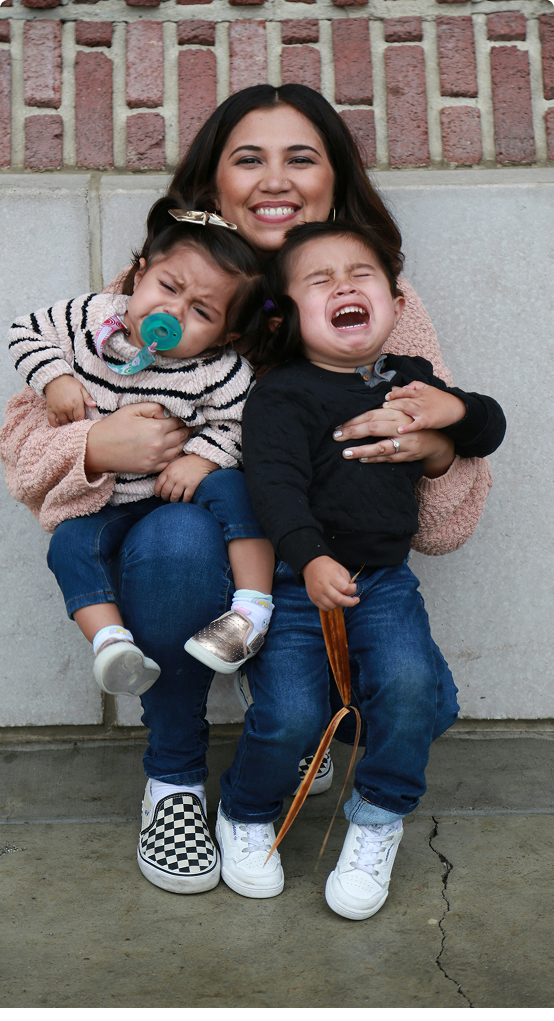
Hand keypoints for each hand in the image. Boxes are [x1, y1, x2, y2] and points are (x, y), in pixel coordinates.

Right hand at [45, 375, 96, 426]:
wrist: (55, 378)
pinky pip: (51, 420)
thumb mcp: (81, 388)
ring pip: (64, 421)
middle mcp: (67, 408)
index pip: (80, 418)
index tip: (82, 419)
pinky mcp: (50, 409)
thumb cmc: (70, 383)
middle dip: (75, 420)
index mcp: (76, 403)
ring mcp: (58, 409)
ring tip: (69, 420)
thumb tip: (95, 405)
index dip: (82, 420)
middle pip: (72, 420)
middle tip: (76, 418)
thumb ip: (88, 397)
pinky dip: (54, 424)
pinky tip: (58, 425)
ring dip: (67, 422)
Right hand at [85, 403, 190, 474]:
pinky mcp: (150, 468)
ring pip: (179, 450)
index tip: (185, 416)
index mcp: (156, 428)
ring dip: (183, 442)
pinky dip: (175, 455)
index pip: (178, 422)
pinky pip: (170, 462)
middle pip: (182, 436)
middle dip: (187, 430)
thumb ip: (152, 407)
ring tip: (184, 436)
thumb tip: (166, 412)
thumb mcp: (131, 409)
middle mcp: (159, 445)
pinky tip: (175, 449)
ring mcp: (155, 459)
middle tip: (190, 426)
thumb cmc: (113, 426)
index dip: (183, 418)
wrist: (97, 449)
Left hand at [155, 453, 219, 502]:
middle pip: (165, 492)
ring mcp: (183, 482)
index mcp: (168, 471)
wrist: (201, 459)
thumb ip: (166, 473)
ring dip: (173, 500)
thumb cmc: (186, 462)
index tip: (158, 495)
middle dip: (165, 497)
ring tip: (174, 500)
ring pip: (174, 496)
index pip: (159, 484)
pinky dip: (184, 501)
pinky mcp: (192, 485)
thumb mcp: (173, 464)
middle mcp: (174, 477)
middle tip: (166, 499)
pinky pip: (186, 497)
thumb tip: (161, 485)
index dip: (157, 491)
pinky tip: (183, 501)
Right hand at [302, 556, 359, 610]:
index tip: (354, 587)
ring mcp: (317, 593)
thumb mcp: (341, 569)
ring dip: (340, 604)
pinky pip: (325, 608)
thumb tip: (349, 594)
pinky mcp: (313, 598)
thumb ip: (346, 581)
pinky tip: (334, 601)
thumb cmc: (329, 567)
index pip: (345, 588)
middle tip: (356, 600)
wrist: (312, 565)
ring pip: (332, 606)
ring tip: (343, 599)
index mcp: (331, 576)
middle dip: (350, 602)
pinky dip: (332, 606)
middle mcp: (323, 586)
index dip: (353, 590)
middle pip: (339, 600)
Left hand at [333, 406, 454, 475]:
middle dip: (353, 432)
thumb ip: (385, 407)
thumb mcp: (401, 411)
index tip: (339, 425)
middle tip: (336, 436)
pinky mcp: (407, 455)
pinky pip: (388, 458)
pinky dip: (374, 459)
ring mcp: (404, 443)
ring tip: (345, 452)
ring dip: (361, 450)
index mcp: (397, 413)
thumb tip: (365, 404)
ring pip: (380, 447)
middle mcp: (401, 427)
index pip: (372, 415)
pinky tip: (361, 458)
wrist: (435, 440)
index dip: (354, 420)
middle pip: (374, 428)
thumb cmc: (412, 424)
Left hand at [384, 380, 465, 432]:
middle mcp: (420, 400)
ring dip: (395, 409)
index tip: (386, 396)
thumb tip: (403, 386)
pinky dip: (408, 427)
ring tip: (385, 412)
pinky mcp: (428, 420)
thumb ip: (416, 385)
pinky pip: (416, 424)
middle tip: (382, 406)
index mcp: (420, 392)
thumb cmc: (442, 400)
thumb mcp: (429, 388)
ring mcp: (423, 410)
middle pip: (402, 399)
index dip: (394, 393)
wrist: (457, 408)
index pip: (404, 390)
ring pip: (407, 408)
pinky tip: (399, 430)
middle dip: (391, 402)